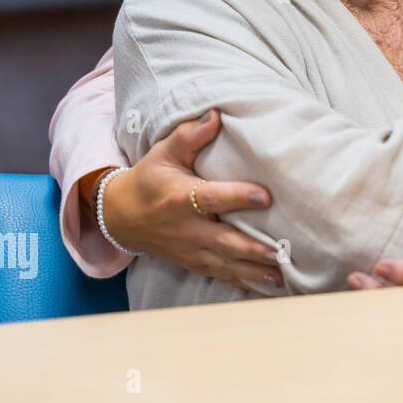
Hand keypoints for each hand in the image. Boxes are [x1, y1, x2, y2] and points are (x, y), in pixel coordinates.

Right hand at [100, 110, 283, 289]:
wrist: (121, 216)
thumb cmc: (150, 179)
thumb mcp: (165, 152)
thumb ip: (191, 135)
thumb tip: (216, 113)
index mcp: (180, 198)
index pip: (212, 198)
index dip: (238, 197)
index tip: (265, 196)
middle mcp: (186, 228)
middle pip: (223, 241)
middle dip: (252, 249)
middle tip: (280, 252)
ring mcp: (190, 249)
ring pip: (225, 264)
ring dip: (254, 271)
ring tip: (282, 276)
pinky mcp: (193, 262)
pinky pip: (220, 275)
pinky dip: (243, 283)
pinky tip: (266, 288)